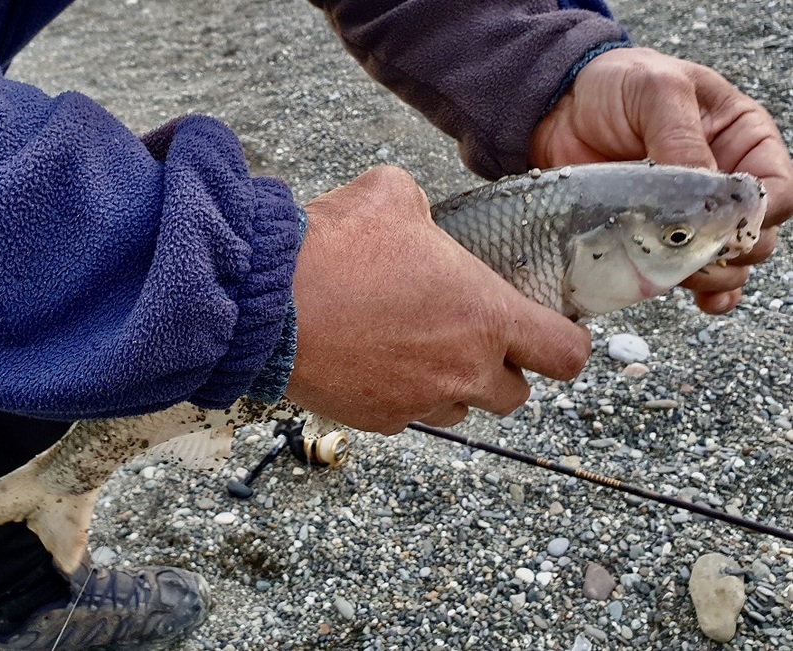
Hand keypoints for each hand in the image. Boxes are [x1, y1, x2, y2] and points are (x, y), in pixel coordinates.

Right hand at [286, 166, 590, 433]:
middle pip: (514, 395)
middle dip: (502, 370)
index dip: (567, 346)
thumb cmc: (334, 247)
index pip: (565, 355)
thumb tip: (416, 218)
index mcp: (486, 315)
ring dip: (452, 387)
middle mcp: (463, 370)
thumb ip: (425, 212)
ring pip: (461, 411)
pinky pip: (409, 416)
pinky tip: (375, 362)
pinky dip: (403, 396)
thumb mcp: (392, 196)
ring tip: (417, 351)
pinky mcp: (378, 420)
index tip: (554, 336)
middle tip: (474, 340)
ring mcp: (420, 401)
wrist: (267, 300)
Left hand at [530, 47, 792, 313]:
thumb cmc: (616, 86)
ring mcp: (689, 215)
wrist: (559, 108)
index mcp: (741, 141)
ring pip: (726, 263)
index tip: (729, 225)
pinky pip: (687, 274)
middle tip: (694, 251)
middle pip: (753, 235)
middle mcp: (723, 183)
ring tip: (682, 274)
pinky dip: (697, 291)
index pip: (777, 189)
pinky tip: (692, 296)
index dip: (761, 214)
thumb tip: (704, 188)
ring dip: (712, 276)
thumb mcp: (655, 91)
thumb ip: (681, 137)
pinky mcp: (653, 237)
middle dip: (732, 251)